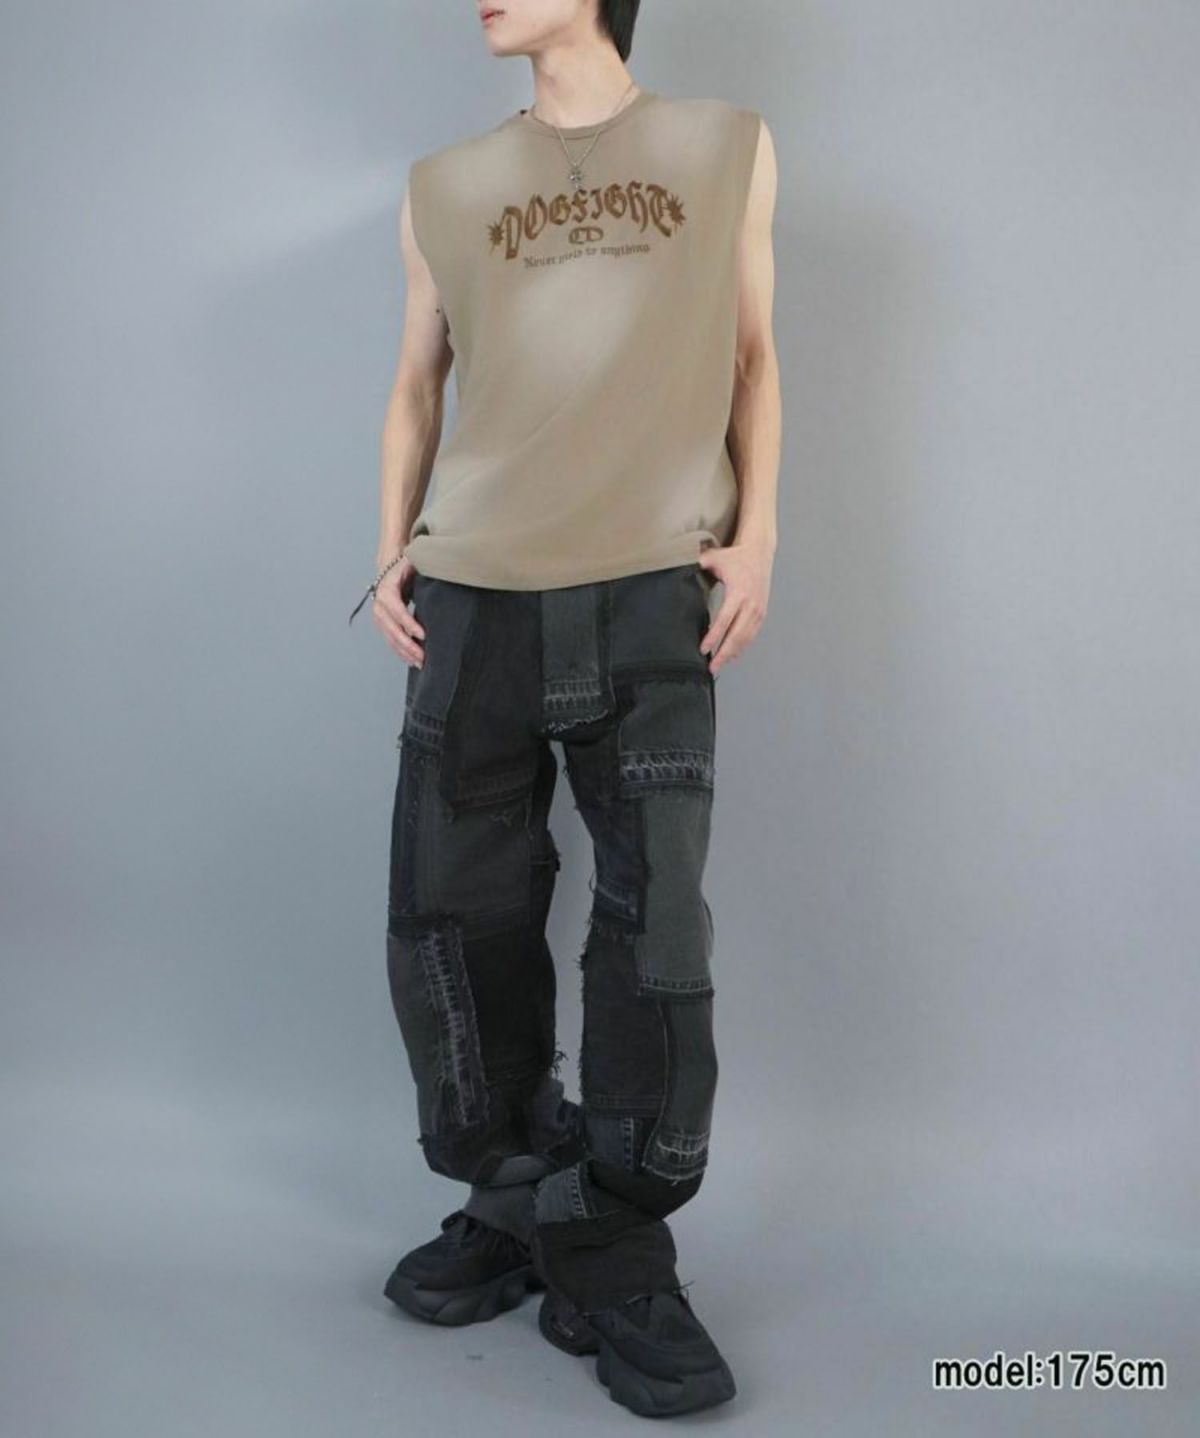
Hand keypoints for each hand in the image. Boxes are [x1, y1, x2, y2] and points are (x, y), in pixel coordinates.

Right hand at [373, 557, 425, 666]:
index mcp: (387, 591)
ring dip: (405, 652)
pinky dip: (400, 652)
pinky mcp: (382, 625)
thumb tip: (441, 568)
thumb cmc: (404, 568)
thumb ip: (423, 568)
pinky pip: (390, 641)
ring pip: (391, 639)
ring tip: (420, 663)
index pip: (398, 611)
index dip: (409, 624)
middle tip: (423, 656)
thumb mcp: (412, 564)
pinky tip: (411, 661)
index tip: (423, 635)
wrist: (388, 570)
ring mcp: (379, 617)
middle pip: (393, 630)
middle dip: (408, 645)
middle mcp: (379, 606)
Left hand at [697, 537, 773, 674]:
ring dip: (732, 654)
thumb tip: (675, 565)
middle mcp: (750, 604)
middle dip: (724, 654)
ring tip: (719, 665)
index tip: (703, 650)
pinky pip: (751, 635)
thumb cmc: (735, 556)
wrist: (759, 552)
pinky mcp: (761, 613)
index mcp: (738, 593)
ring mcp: (758, 610)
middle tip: (711, 668)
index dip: (714, 637)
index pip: (725, 620)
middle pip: (737, 636)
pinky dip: (742, 647)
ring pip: (745, 639)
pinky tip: (731, 655)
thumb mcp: (714, 557)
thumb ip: (697, 564)